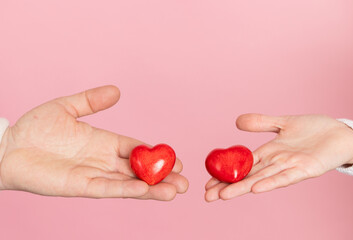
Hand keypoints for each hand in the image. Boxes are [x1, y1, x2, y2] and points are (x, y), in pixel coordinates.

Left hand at [0, 86, 187, 199]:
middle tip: (186, 181)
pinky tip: (147, 190)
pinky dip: (129, 190)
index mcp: (104, 141)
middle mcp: (103, 160)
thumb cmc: (35, 128)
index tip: (177, 159)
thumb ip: (92, 100)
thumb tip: (117, 91)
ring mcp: (94, 174)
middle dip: (162, 176)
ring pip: (129, 183)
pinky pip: (109, 188)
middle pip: (139, 169)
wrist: (8, 147)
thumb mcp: (66, 106)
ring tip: (176, 190)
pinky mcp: (81, 186)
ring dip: (153, 188)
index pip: (137, 148)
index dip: (157, 154)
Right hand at [205, 114, 352, 201]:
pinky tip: (255, 188)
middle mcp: (276, 162)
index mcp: (269, 152)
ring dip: (242, 188)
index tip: (207, 182)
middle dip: (226, 186)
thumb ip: (261, 123)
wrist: (342, 132)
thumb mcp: (284, 122)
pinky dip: (270, 183)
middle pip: (247, 176)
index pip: (241, 165)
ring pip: (261, 179)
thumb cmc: (315, 130)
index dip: (225, 173)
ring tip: (223, 195)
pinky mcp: (305, 169)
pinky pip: (285, 177)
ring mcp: (289, 167)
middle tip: (207, 196)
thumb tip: (237, 121)